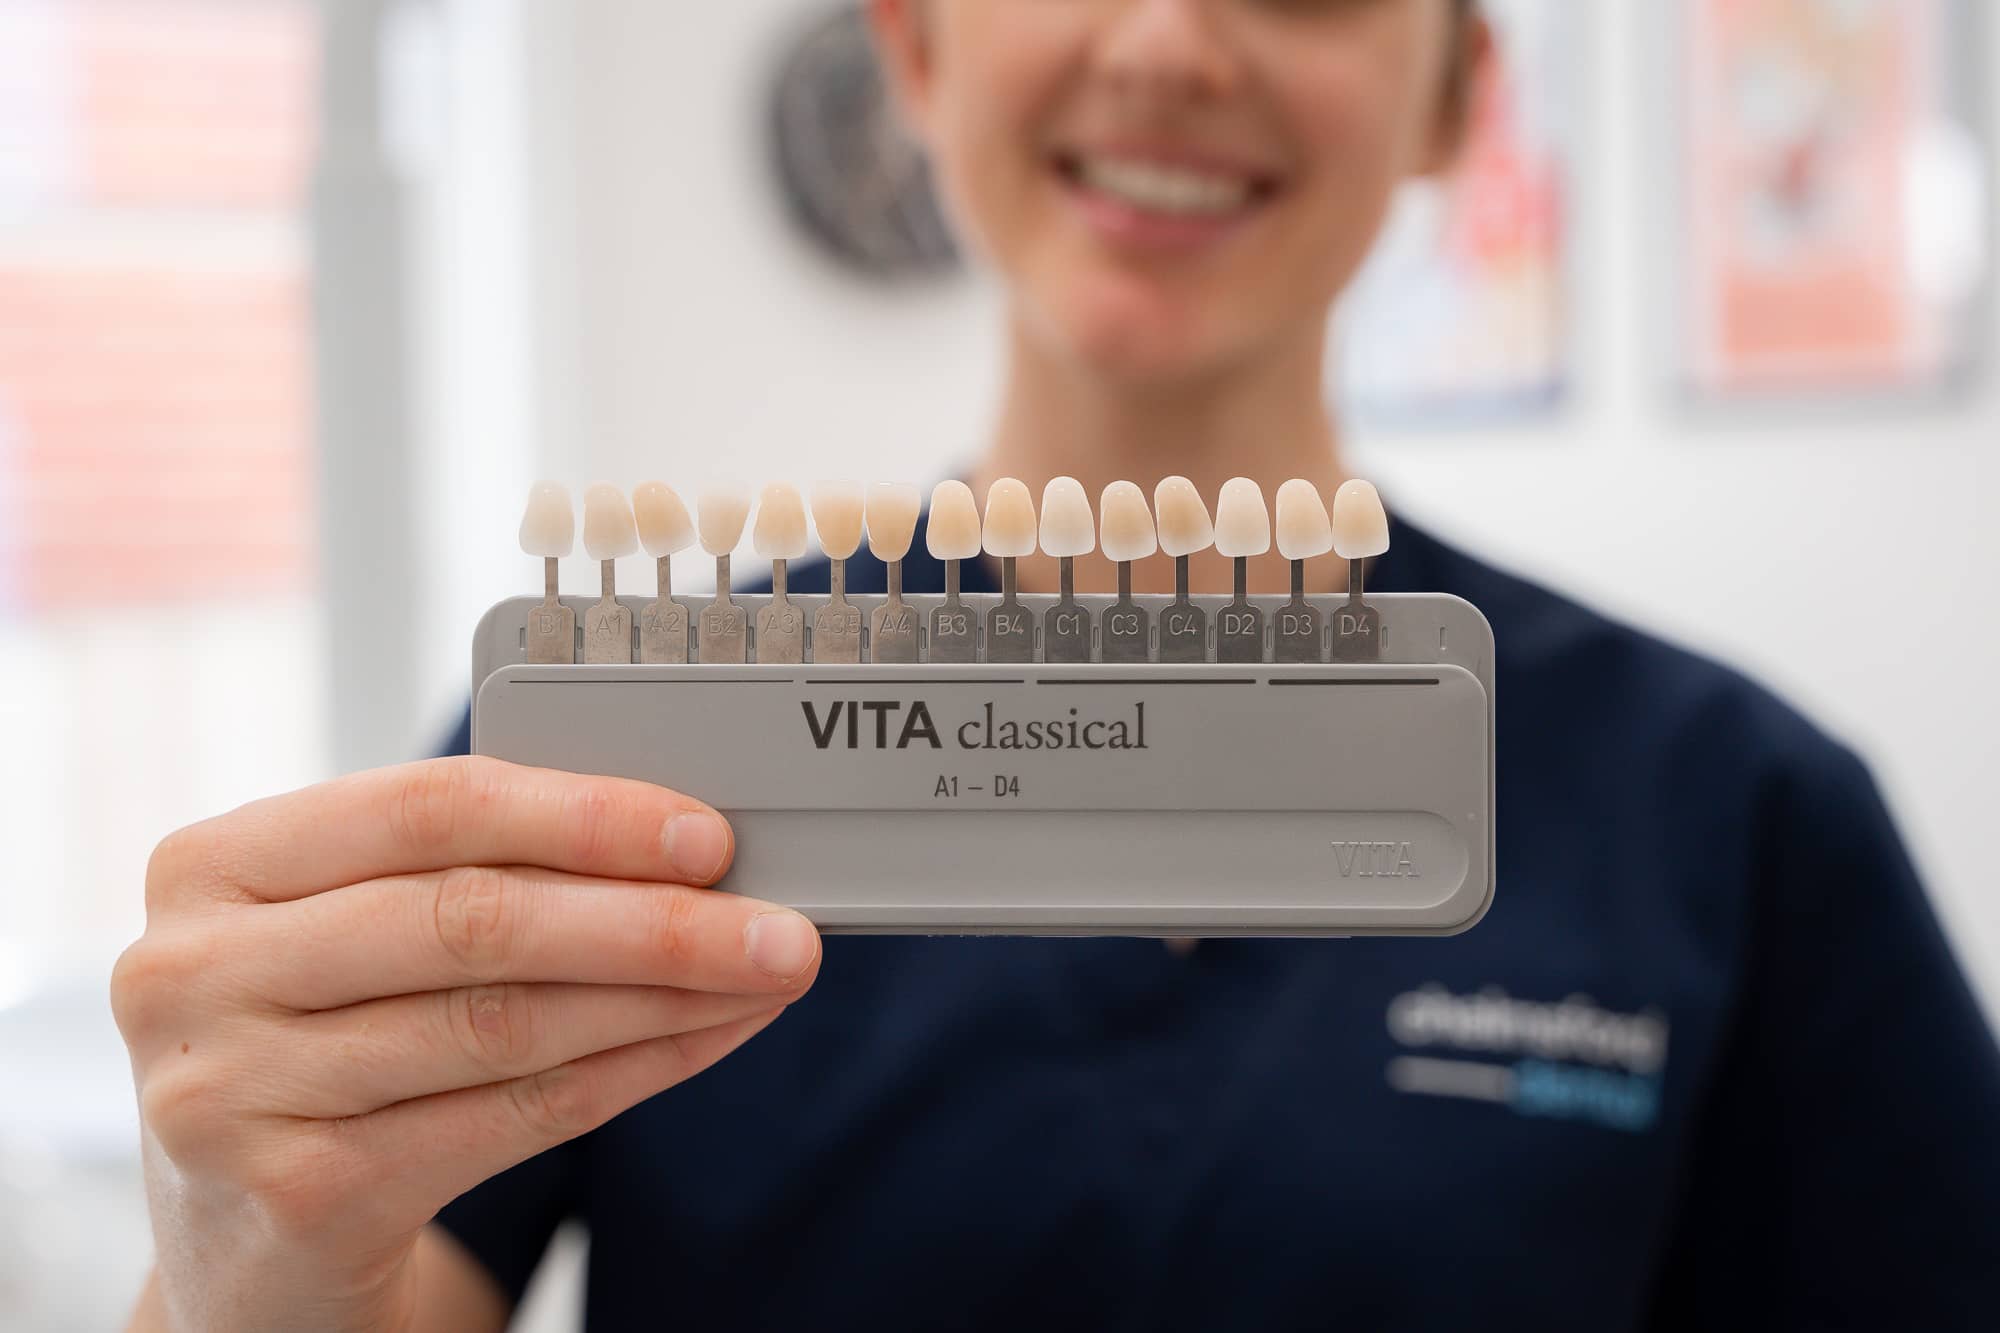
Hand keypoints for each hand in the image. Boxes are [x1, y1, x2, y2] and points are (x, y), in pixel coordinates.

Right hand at [111, 756, 819, 1332]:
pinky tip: (705, 1041)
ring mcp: (231, 1091)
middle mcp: (195, 971)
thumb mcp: (349, 937)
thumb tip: (680, 848)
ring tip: (764, 977)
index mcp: (214, 865)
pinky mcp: (297, 1195)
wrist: (242, 1244)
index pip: (428, 809)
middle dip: (651, 919)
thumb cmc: (323, 1046)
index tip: (707, 834)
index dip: (583, 817)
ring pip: (503, 1023)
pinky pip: (511, 1117)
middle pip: (473, 920)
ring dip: (664, 998)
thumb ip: (468, 875)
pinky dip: (630, 1073)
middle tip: (778, 925)